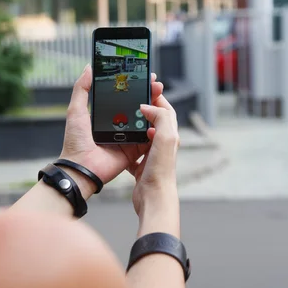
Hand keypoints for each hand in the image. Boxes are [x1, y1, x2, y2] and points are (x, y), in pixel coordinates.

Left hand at [59, 65, 164, 196]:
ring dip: (155, 108)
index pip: (124, 96)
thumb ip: (82, 89)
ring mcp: (128, 138)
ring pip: (146, 121)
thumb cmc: (75, 141)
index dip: (134, 86)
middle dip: (149, 94)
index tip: (143, 74)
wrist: (80, 167)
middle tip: (155, 83)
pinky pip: (148, 139)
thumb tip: (89, 67)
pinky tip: (160, 116)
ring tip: (159, 94)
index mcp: (106, 115)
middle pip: (138, 107)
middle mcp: (119, 125)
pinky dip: (155, 129)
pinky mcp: (134, 150)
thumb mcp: (76, 110)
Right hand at [128, 92, 179, 217]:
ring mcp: (152, 156)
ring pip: (142, 136)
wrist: (154, 198)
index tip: (146, 89)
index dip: (157, 98)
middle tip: (133, 100)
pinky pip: (133, 152)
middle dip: (145, 110)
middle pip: (154, 121)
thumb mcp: (164, 139)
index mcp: (169, 136)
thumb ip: (160, 118)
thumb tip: (148, 107)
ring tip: (124, 118)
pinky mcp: (141, 166)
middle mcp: (162, 145)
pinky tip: (118, 145)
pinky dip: (126, 146)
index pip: (166, 110)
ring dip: (134, 126)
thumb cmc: (160, 172)